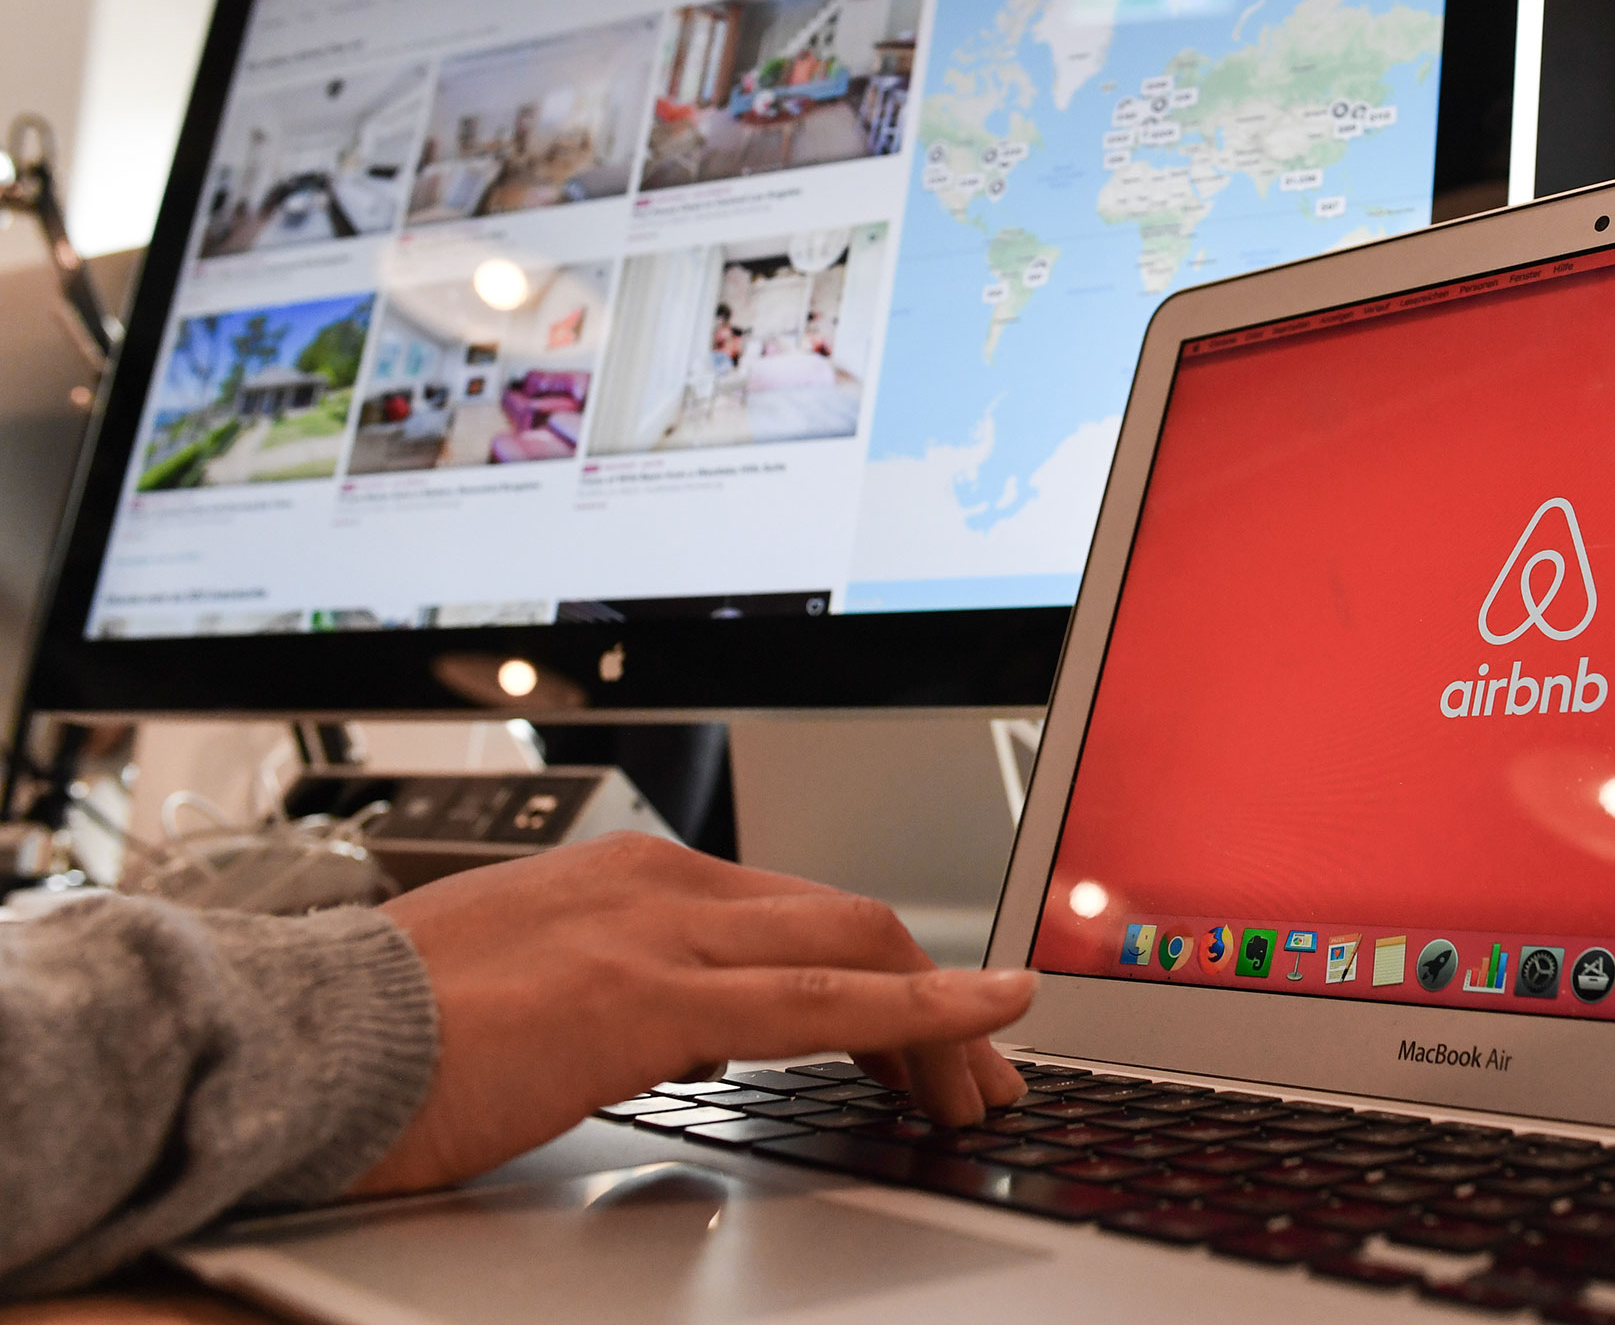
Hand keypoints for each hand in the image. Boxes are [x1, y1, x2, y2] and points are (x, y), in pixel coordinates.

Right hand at [353, 833, 1033, 1195]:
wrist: (287, 1045)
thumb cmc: (386, 1039)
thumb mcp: (531, 988)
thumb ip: (621, 990)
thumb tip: (688, 1030)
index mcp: (629, 876)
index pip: (797, 914)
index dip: (885, 972)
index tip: (931, 1026)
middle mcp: (657, 882)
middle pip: (847, 926)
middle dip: (934, 999)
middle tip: (982, 1067)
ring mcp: (656, 931)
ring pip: (856, 953)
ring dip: (940, 1020)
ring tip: (983, 1083)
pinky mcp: (648, 998)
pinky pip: (823, 1001)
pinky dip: (921, 1010)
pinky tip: (978, 1026)